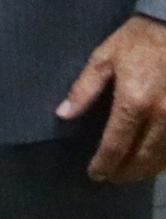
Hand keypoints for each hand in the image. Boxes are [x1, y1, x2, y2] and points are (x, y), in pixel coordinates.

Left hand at [59, 14, 165, 181]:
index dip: (105, 163)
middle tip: (113, 178)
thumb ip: (84, 89)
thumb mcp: (103, 58)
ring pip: (164, 157)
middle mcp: (162, 115)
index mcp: (134, 102)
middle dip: (126, 172)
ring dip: (147, 170)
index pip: (116, 145)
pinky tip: (156, 161)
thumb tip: (63, 114)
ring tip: (132, 174)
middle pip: (143, 157)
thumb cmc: (137, 40)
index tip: (95, 174)